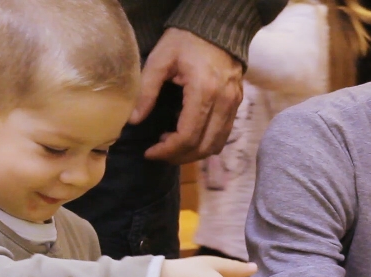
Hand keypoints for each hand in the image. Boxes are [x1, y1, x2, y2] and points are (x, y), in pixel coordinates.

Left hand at [131, 28, 243, 163]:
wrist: (217, 25)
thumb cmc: (185, 40)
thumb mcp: (159, 60)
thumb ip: (146, 91)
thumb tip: (133, 121)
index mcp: (204, 90)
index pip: (187, 136)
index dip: (167, 151)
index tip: (149, 152)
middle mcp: (224, 101)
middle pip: (202, 146)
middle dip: (178, 156)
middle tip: (158, 153)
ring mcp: (233, 103)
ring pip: (215, 145)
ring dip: (192, 153)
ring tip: (170, 145)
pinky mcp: (237, 103)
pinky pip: (223, 134)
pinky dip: (204, 143)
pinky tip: (186, 135)